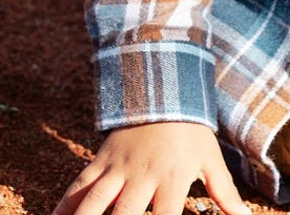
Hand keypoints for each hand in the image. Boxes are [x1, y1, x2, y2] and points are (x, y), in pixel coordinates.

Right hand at [52, 122, 251, 214]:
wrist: (165, 87)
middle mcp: (143, 175)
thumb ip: (225, 193)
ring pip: (93, 203)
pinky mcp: (101, 159)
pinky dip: (64, 206)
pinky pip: (78, 185)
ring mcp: (118, 168)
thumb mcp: (211, 159)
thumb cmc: (192, 131)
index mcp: (173, 178)